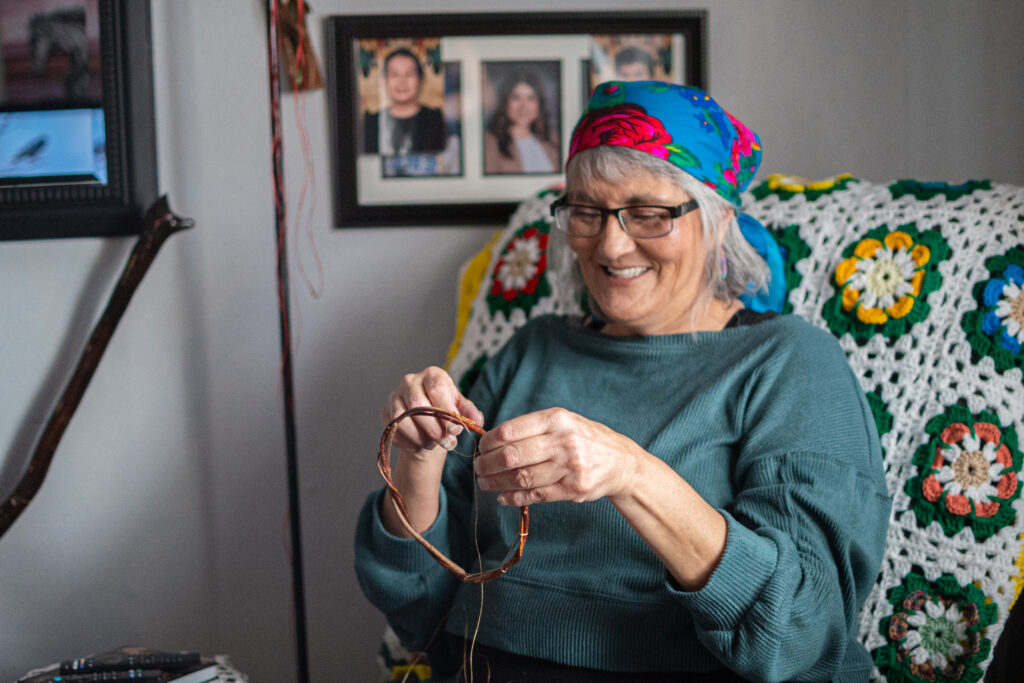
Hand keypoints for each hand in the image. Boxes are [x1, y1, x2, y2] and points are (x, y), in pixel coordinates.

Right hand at [379, 366, 483, 534]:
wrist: (426, 420)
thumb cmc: (445, 410)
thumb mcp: (461, 408)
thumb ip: (469, 413)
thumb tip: (476, 420)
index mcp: (432, 375)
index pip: (437, 389)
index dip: (447, 412)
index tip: (456, 429)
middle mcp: (410, 381)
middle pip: (418, 405)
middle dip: (435, 429)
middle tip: (447, 443)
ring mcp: (394, 397)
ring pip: (402, 420)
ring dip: (421, 438)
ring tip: (434, 444)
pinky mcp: (385, 413)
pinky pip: (394, 431)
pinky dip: (409, 443)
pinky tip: (420, 444)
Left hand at [473, 407, 639, 505]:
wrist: (621, 462)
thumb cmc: (584, 438)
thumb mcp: (563, 421)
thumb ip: (533, 428)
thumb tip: (493, 440)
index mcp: (557, 419)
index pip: (511, 431)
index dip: (489, 442)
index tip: (481, 448)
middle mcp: (563, 442)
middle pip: (512, 456)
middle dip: (487, 464)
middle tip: (477, 468)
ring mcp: (569, 467)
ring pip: (521, 478)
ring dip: (496, 483)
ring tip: (484, 483)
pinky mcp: (572, 490)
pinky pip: (535, 495)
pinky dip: (514, 497)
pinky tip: (503, 496)